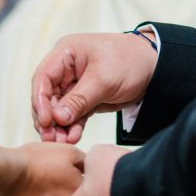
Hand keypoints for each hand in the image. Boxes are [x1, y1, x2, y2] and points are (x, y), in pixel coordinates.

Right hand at [31, 32, 157, 143]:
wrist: (156, 68)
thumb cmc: (130, 62)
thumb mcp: (104, 80)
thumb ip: (79, 99)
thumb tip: (57, 118)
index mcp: (66, 53)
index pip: (43, 78)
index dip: (39, 100)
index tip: (45, 121)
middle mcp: (65, 69)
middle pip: (47, 96)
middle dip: (47, 118)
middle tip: (50, 138)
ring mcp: (74, 85)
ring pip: (58, 109)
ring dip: (58, 126)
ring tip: (62, 142)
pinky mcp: (85, 99)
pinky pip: (72, 115)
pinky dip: (71, 127)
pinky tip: (73, 138)